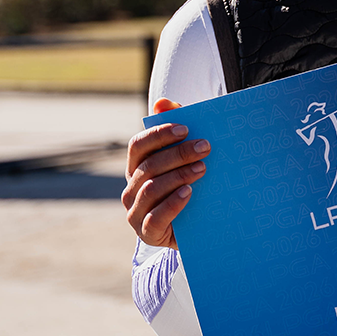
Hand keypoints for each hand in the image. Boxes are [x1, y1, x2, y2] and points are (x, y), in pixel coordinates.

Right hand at [123, 98, 207, 248]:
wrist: (198, 231)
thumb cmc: (191, 189)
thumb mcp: (187, 162)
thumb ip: (176, 133)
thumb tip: (164, 102)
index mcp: (136, 168)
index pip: (138, 145)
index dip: (159, 134)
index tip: (185, 128)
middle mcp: (131, 189)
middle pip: (149, 165)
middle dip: (177, 154)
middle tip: (205, 147)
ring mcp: (135, 212)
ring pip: (151, 188)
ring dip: (177, 176)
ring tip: (202, 169)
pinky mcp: (147, 233)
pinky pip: (155, 217)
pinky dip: (172, 203)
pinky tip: (189, 193)